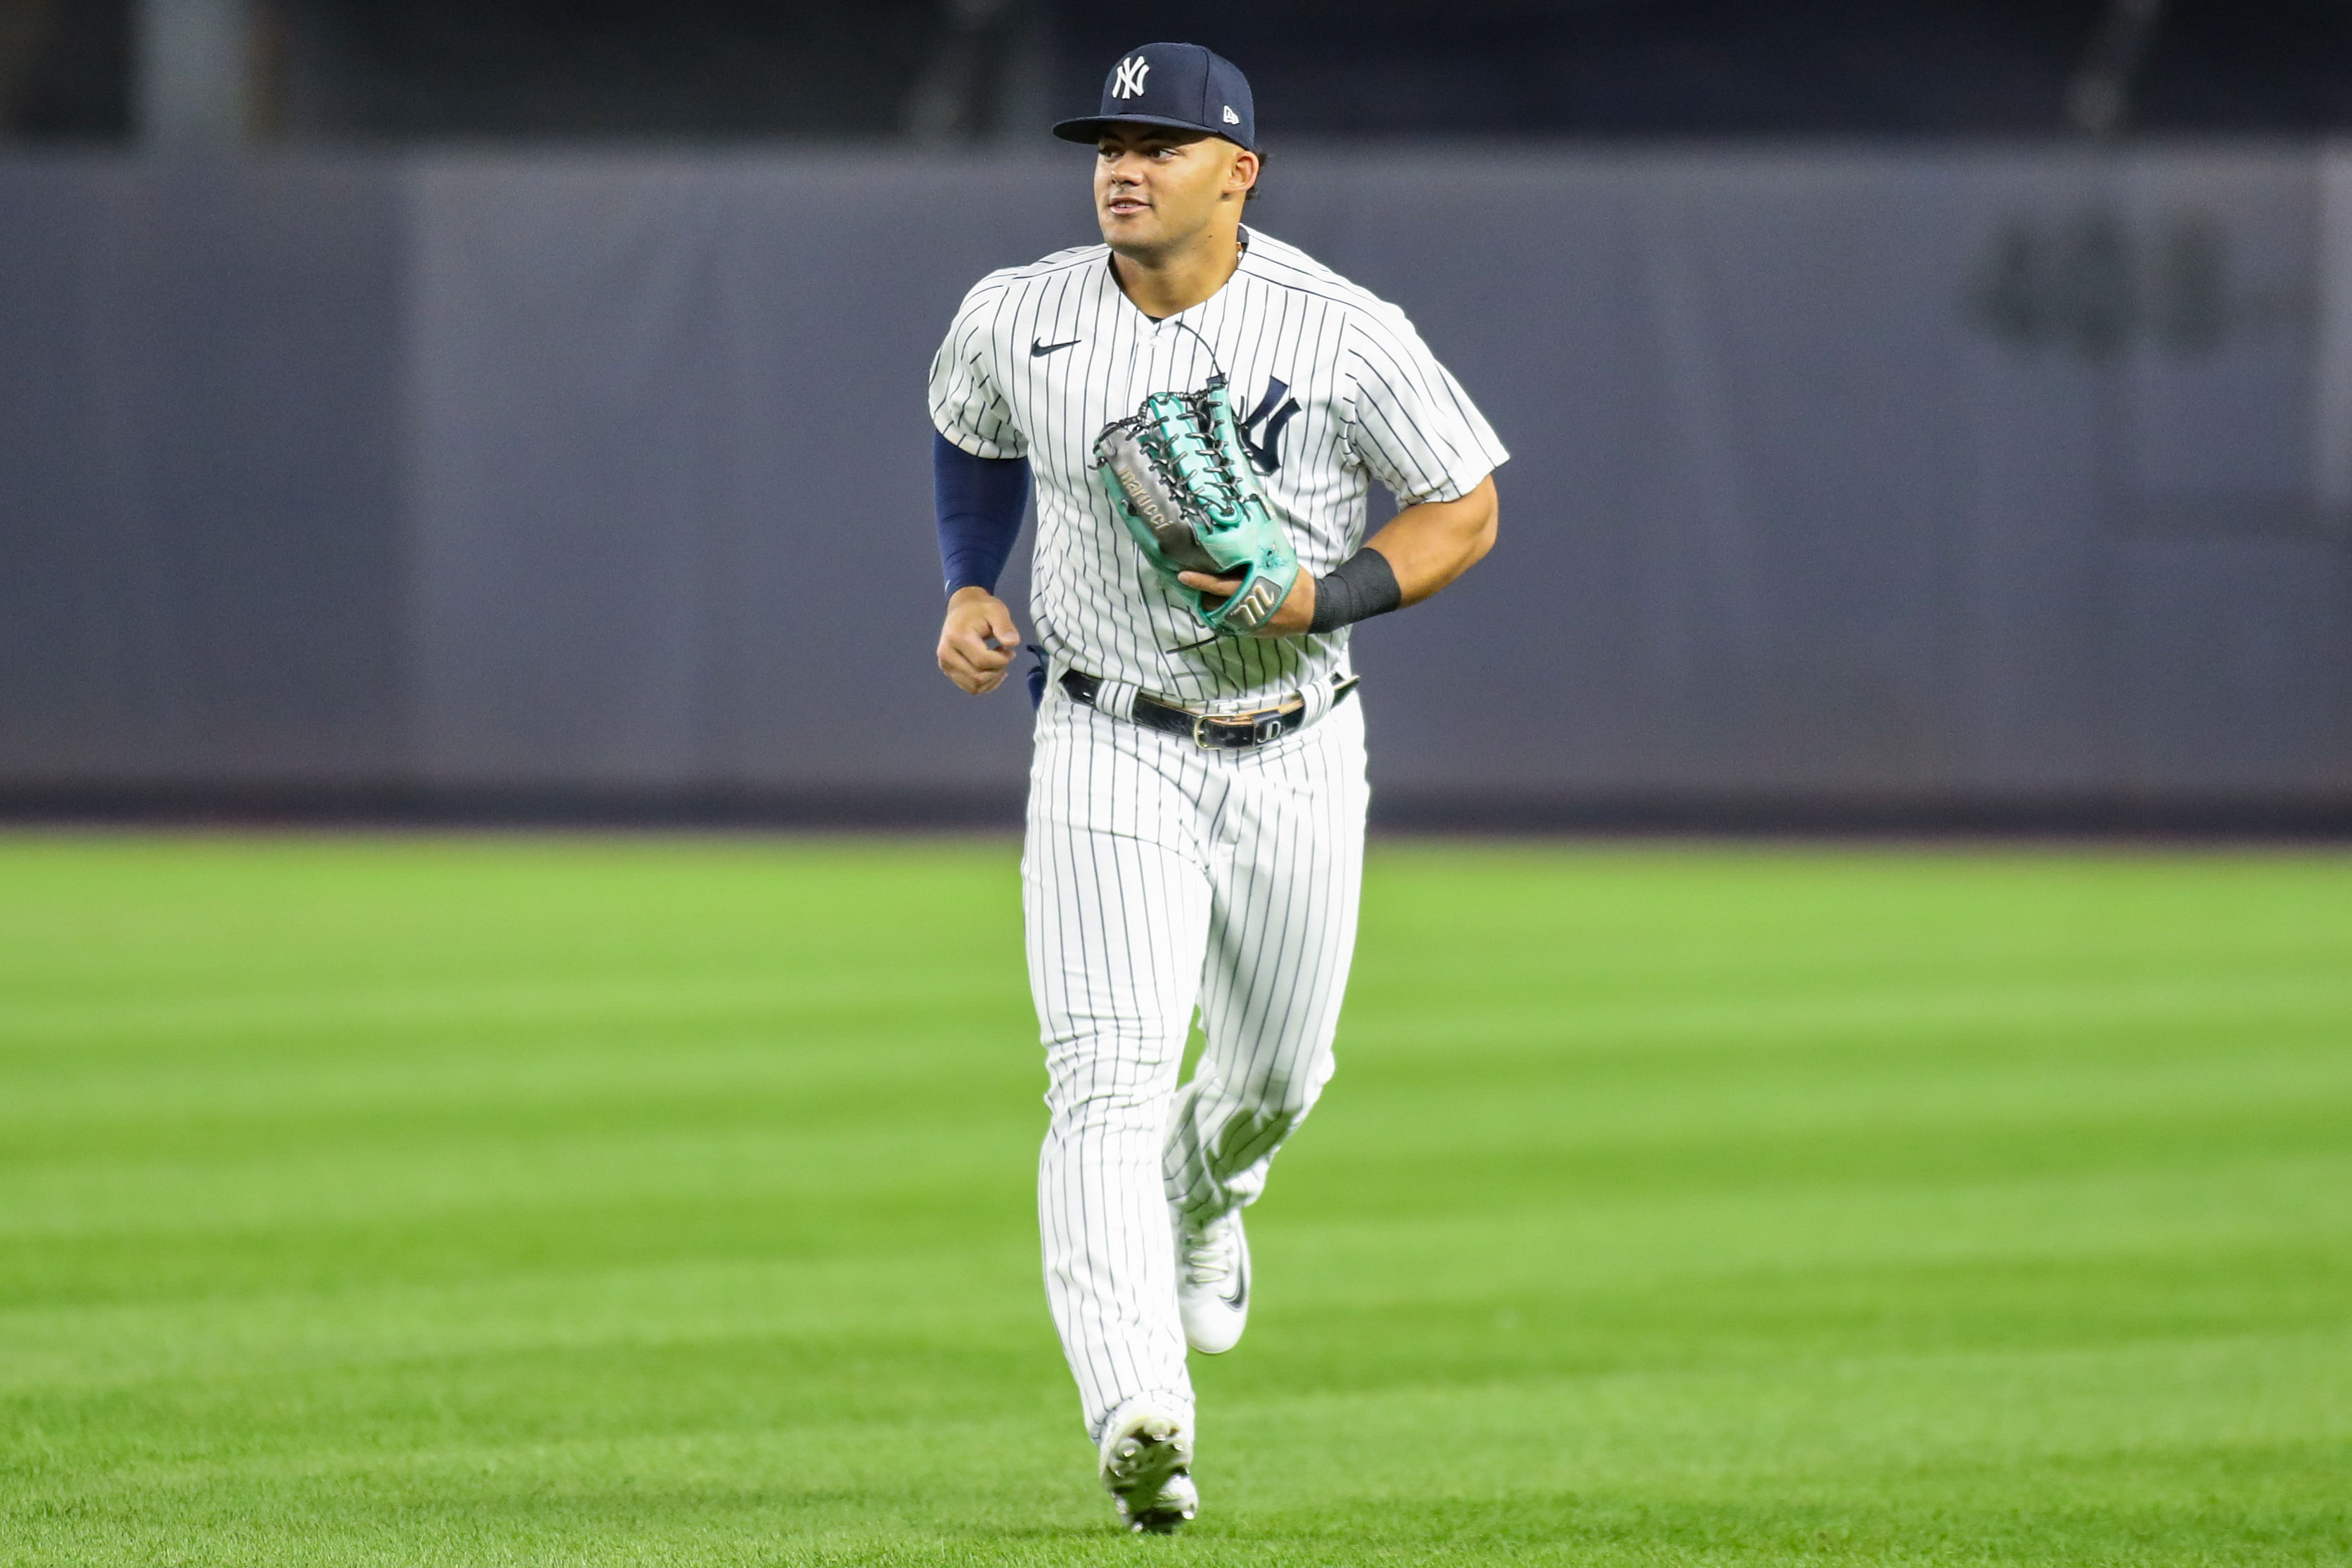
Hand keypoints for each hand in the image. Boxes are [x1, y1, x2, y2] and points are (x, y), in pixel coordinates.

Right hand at [937, 587, 1020, 693]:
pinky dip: (986, 685)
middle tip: (1005, 655)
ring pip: (974, 686)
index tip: (1011, 650)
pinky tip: (994, 672)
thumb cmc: (981, 609)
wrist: (963, 609)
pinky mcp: (949, 671)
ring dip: (993, 679)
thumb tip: (1013, 643)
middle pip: (978, 676)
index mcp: (957, 637)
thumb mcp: (997, 611)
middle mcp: (946, 654)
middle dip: (998, 669)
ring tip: (998, 662)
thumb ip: (1005, 626)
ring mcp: (945, 665)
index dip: (1002, 660)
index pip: (982, 661)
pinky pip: (971, 688)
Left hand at [1174, 567, 1315, 636]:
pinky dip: (1223, 614)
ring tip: (1200, 593)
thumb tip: (1244, 542)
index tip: (1183, 575)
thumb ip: (1260, 559)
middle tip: (1188, 582)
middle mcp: (1248, 610)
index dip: (1200, 581)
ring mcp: (1249, 624)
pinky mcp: (1252, 632)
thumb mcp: (1280, 566)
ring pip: (1220, 616)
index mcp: (1255, 590)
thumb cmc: (1298, 584)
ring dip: (1209, 605)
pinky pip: (1231, 624)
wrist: (1315, 610)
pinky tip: (1219, 605)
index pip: (1221, 586)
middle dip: (1199, 594)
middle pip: (1214, 604)